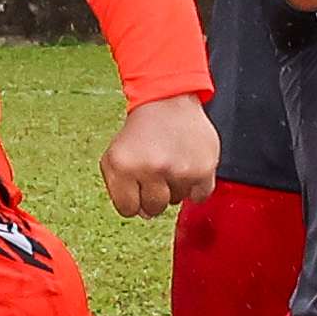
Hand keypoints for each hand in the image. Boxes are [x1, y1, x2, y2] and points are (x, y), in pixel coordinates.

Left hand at [103, 94, 221, 216]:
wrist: (167, 101)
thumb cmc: (141, 130)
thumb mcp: (114, 156)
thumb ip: (118, 189)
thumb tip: (143, 214)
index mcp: (124, 166)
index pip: (127, 210)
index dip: (133, 199)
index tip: (137, 185)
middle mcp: (152, 168)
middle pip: (153, 209)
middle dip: (153, 195)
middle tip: (156, 173)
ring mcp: (179, 169)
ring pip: (177, 201)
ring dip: (174, 188)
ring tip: (171, 163)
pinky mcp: (203, 168)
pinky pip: (200, 196)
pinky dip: (195, 187)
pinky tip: (187, 168)